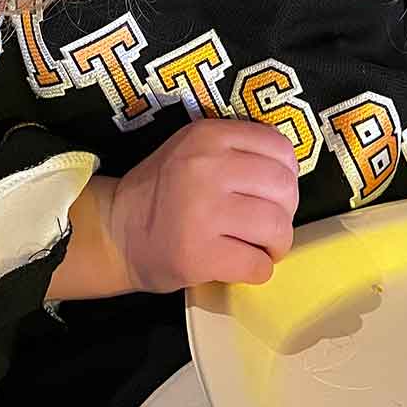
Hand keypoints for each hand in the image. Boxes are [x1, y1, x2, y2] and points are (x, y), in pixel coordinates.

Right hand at [105, 119, 298, 292]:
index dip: (287, 174)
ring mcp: (201, 211)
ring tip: (258, 247)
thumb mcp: (194, 149)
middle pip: (284, 188)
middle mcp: (206, 167)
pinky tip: (241, 264)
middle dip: (285, 212)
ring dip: (276, 245)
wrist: (117, 231)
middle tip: (267, 225)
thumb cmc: (164, 191)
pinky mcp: (198, 254)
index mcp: (208, 136)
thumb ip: (237, 150)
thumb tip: (288, 172)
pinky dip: (258, 270)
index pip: (280, 148)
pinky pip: (257, 265)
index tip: (272, 192)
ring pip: (276, 228)